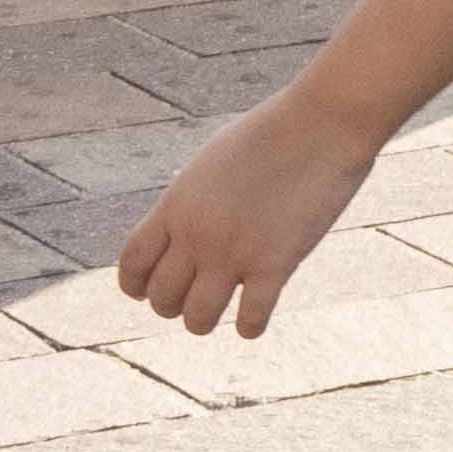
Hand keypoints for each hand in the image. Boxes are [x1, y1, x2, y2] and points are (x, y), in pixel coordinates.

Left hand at [117, 90, 377, 337]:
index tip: (149, 291)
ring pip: (198, 318)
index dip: (136, 287)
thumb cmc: (271, 133)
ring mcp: (235, 252)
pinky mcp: (276, 264)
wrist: (320, 123)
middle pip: (162, 298)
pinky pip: (251, 320)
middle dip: (172, 306)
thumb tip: (183, 223)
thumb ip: (191, 198)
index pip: (132, 265)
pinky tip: (254, 321)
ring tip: (220, 313)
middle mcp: (197, 234)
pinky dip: (249, 328)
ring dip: (204, 322)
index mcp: (176, 205)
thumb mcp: (212, 161)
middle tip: (192, 300)